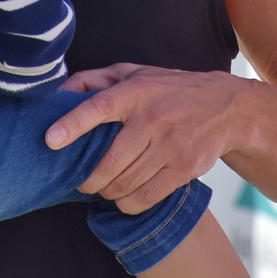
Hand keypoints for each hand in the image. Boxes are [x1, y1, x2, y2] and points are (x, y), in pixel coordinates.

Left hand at [46, 63, 245, 214]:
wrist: (226, 108)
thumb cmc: (170, 90)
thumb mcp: (136, 73)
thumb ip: (97, 80)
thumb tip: (58, 92)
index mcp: (138, 91)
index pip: (100, 105)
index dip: (73, 123)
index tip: (50, 139)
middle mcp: (154, 118)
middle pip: (109, 162)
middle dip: (88, 179)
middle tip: (83, 180)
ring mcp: (171, 145)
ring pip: (124, 184)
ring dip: (107, 192)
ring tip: (104, 188)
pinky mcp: (184, 168)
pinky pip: (145, 198)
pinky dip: (127, 204)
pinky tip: (124, 197)